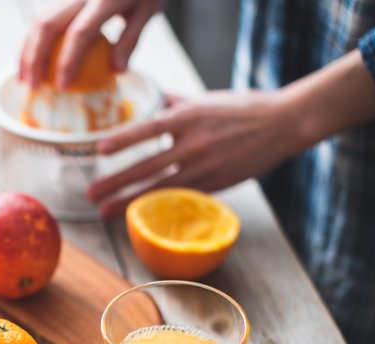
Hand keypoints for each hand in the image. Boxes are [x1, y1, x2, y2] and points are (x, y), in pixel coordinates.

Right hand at [19, 0, 163, 88]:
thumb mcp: (148, 9)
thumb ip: (131, 40)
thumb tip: (117, 71)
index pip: (80, 32)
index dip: (68, 61)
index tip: (62, 86)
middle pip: (48, 24)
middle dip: (35, 58)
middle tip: (33, 86)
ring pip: (39, 19)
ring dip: (27, 51)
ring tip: (24, 78)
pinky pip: (43, 16)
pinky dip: (32, 41)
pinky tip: (30, 61)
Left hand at [88, 90, 299, 216]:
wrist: (283, 123)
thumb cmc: (243, 108)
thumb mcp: (206, 99)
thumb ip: (175, 102)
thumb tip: (152, 97)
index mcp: (189, 116)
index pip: (148, 129)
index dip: (124, 140)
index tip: (100, 149)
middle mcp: (193, 143)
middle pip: (147, 166)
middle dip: (116, 182)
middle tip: (91, 193)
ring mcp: (204, 167)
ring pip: (159, 189)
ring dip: (129, 202)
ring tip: (105, 211)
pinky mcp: (214, 184)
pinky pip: (178, 198)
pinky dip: (156, 205)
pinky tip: (139, 214)